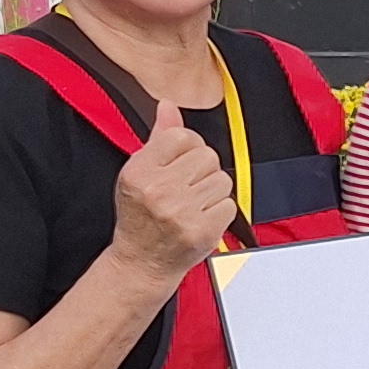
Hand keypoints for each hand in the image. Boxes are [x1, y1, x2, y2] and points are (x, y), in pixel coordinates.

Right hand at [110, 100, 235, 279]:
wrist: (141, 262)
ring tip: (192, 204)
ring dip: (212, 191)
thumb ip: (158, 137)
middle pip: (207, 155)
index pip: (182, 136)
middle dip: (201, 170)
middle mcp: (158, 190)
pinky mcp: (202, 231)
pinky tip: (200, 218)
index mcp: (139, 171)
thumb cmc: (140, 216)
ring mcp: (181, 212)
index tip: (179, 164)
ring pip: (222, 179)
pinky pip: (229, 204)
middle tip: (185, 188)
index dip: (187, 148)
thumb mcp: (139, 173)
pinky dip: (219, 211)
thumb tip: (168, 105)